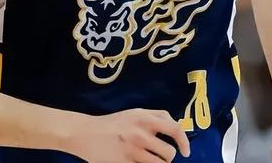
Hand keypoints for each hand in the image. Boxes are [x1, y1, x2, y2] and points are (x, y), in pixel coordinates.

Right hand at [68, 108, 189, 162]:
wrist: (85, 133)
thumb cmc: (111, 124)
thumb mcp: (133, 114)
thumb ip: (153, 118)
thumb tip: (177, 128)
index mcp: (144, 116)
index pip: (174, 127)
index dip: (184, 141)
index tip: (185, 151)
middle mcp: (141, 131)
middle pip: (169, 151)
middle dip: (170, 158)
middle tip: (163, 158)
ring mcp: (133, 147)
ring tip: (149, 160)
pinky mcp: (125, 161)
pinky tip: (138, 162)